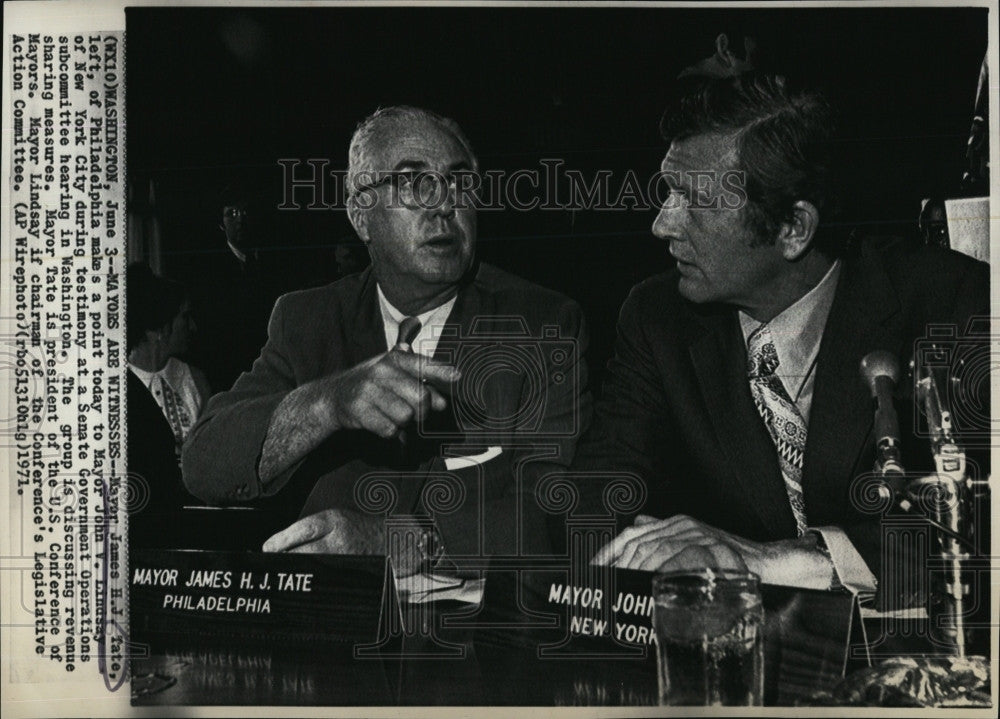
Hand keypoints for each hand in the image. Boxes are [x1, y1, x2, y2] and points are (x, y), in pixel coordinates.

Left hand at [262, 508, 426, 576]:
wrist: (388, 541)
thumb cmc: (359, 529)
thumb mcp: (334, 519)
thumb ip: (309, 529)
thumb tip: (279, 544)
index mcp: (334, 521)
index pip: (301, 531)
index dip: (280, 541)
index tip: (267, 548)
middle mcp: (338, 540)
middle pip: (302, 553)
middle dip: (282, 560)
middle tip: (269, 564)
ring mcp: (343, 560)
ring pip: (310, 568)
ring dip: (294, 571)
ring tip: (282, 574)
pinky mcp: (345, 575)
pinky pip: (321, 580)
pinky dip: (309, 582)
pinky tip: (302, 582)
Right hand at [324, 349, 459, 438]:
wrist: (334, 395)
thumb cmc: (373, 385)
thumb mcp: (393, 373)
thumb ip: (420, 382)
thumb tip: (441, 402)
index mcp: (394, 359)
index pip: (423, 364)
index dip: (441, 371)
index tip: (458, 377)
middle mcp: (382, 370)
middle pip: (420, 398)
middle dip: (422, 412)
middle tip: (413, 414)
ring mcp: (369, 389)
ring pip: (406, 416)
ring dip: (403, 423)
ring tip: (391, 416)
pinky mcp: (358, 409)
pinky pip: (389, 429)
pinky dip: (390, 432)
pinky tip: (382, 424)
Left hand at [591, 514, 832, 589]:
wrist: (769, 565)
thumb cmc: (730, 561)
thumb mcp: (693, 547)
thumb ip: (666, 537)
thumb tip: (640, 524)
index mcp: (672, 524)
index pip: (631, 535)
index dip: (608, 552)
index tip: (591, 571)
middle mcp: (681, 525)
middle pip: (638, 543)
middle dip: (617, 567)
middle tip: (604, 589)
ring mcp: (697, 534)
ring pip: (654, 551)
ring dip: (635, 573)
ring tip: (624, 592)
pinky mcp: (713, 546)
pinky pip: (679, 558)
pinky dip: (661, 572)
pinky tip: (651, 586)